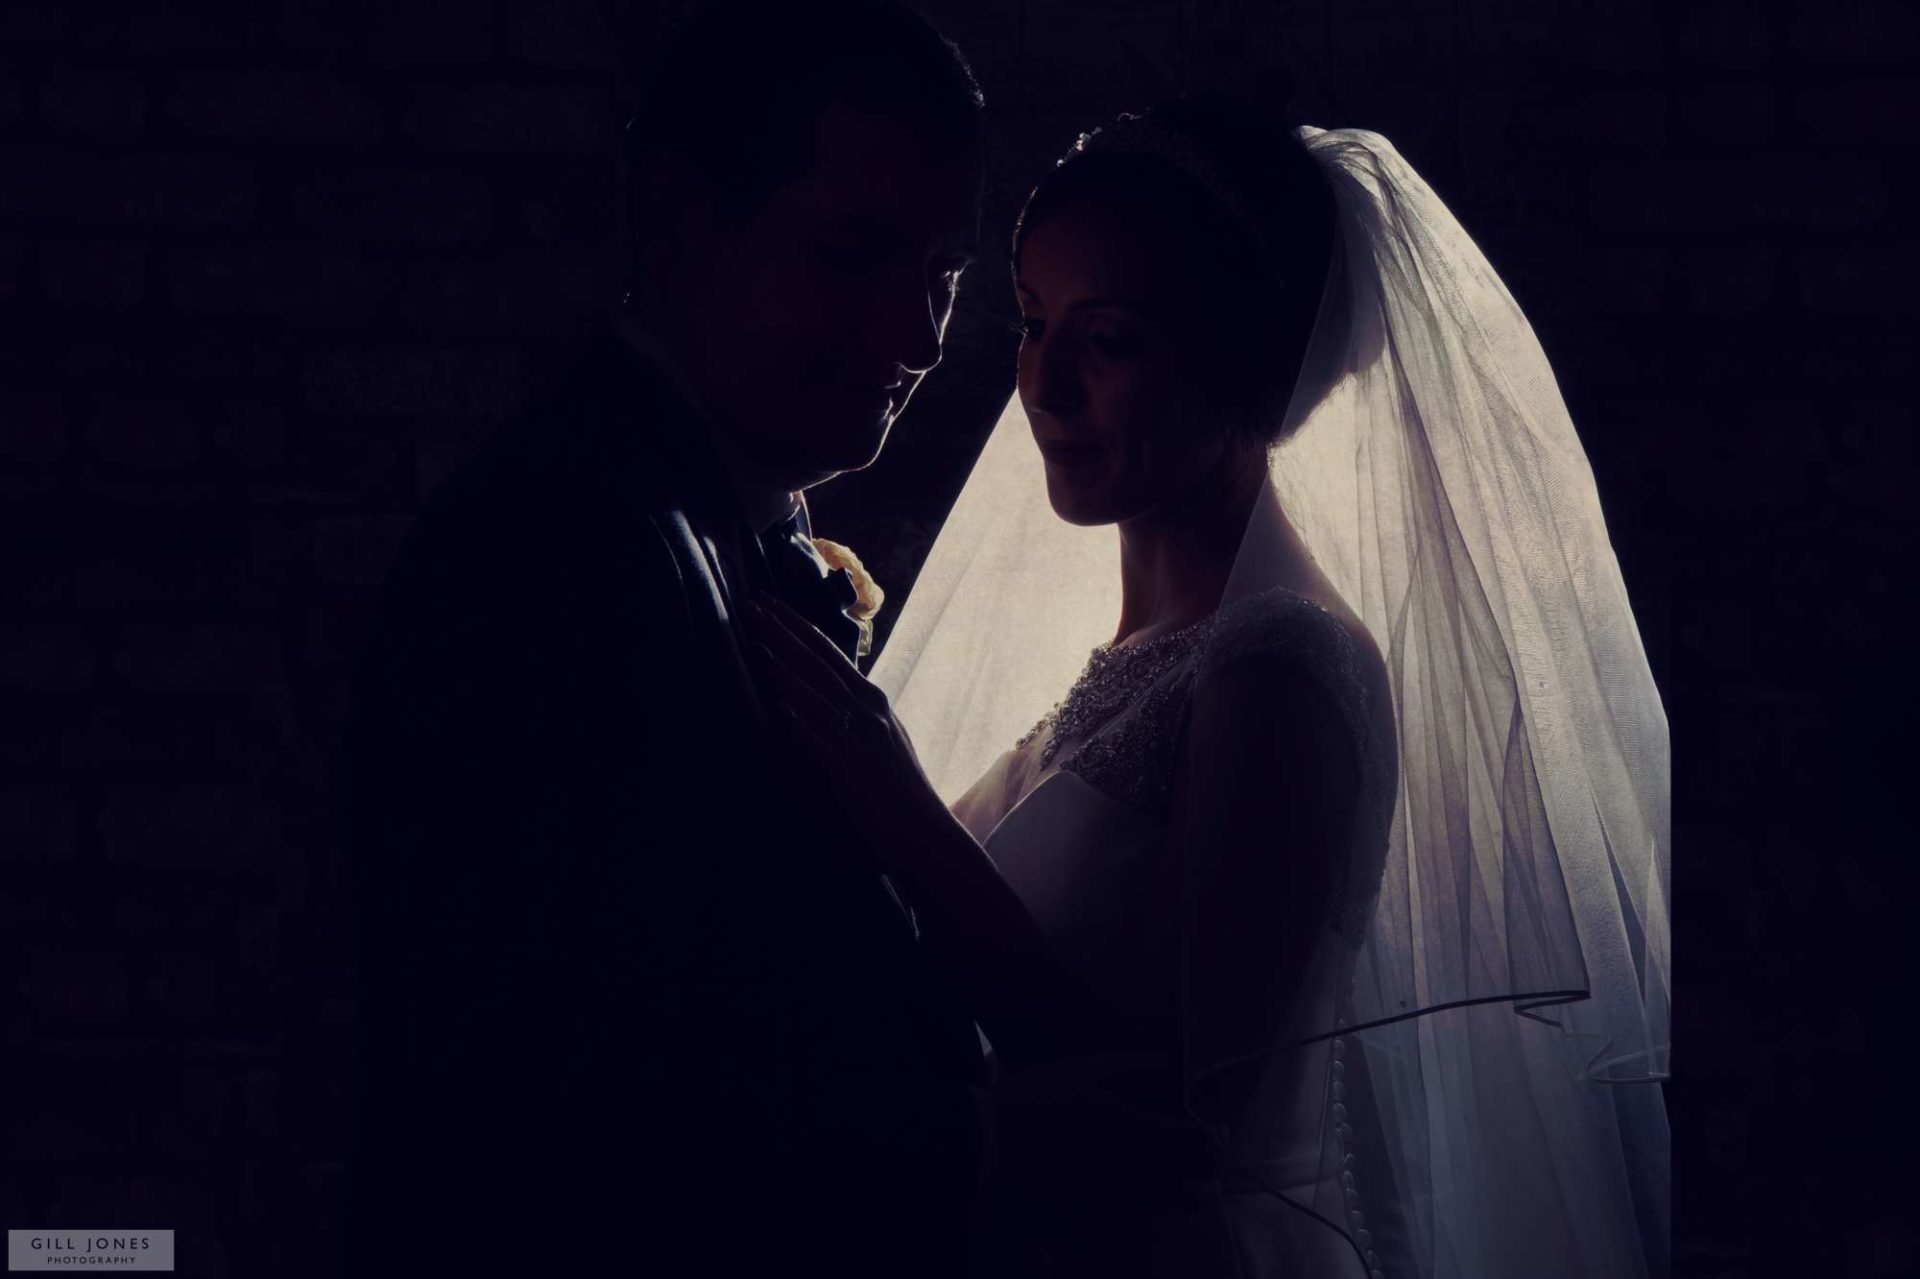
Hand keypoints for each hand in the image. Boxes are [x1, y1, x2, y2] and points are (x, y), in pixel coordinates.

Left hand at [743, 593, 948, 874]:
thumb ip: (857, 708)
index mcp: (872, 698)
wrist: (922, 827)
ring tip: (757, 642)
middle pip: (818, 662)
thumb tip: (831, 688)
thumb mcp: (883, 732)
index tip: (769, 604)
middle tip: (752, 605)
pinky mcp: (850, 770)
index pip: (827, 652)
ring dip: (786, 666)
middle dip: (783, 632)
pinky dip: (802, 721)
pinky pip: (821, 741)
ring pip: (817, 692)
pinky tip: (781, 706)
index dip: (796, 626)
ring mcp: (859, 738)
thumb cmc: (899, 783)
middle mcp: (867, 709)